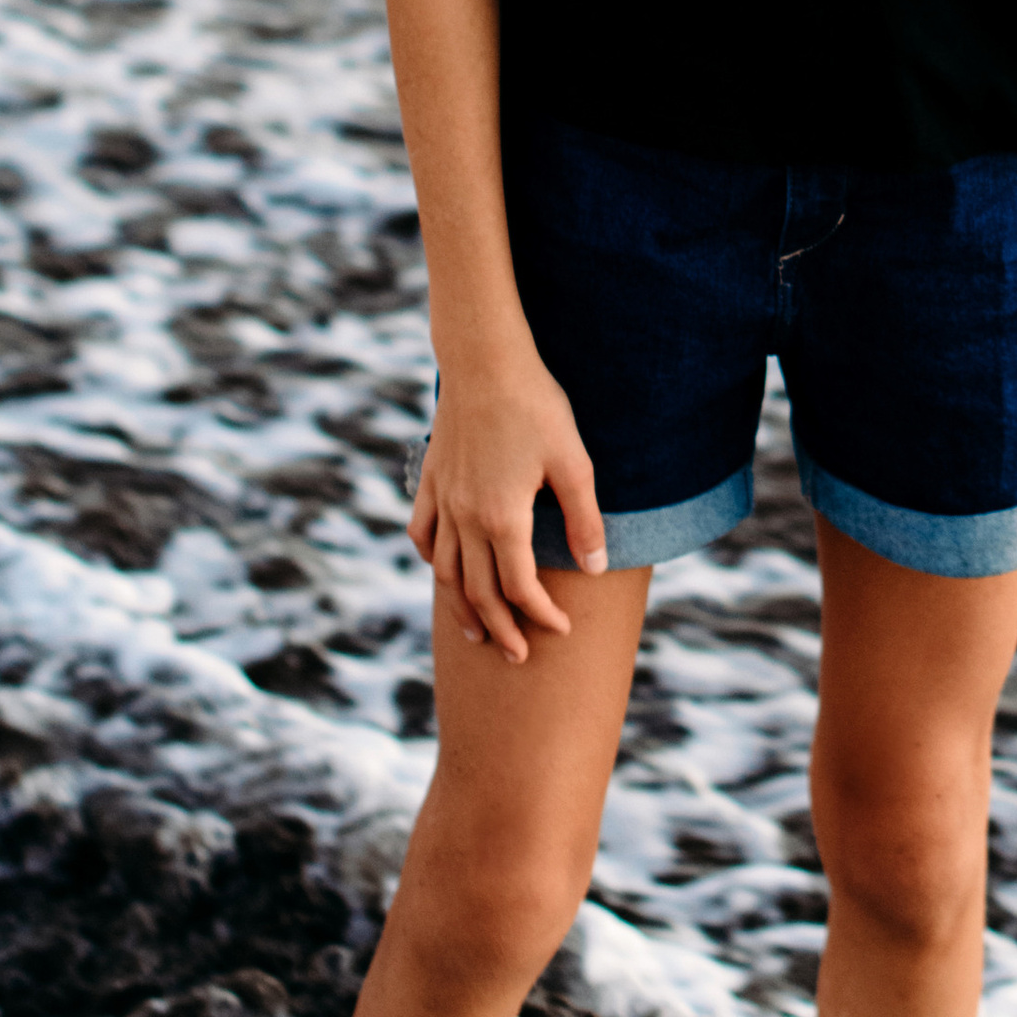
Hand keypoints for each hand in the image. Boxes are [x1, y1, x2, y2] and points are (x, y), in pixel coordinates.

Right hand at [409, 337, 605, 661]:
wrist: (484, 360)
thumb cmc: (536, 406)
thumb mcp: (573, 461)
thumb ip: (583, 519)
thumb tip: (595, 569)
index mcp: (502, 518)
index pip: (520, 588)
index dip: (541, 615)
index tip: (562, 629)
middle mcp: (465, 518)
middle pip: (478, 591)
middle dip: (502, 629)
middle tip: (519, 656)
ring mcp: (443, 500)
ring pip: (443, 571)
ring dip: (460, 607)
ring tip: (476, 632)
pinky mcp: (430, 478)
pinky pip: (422, 532)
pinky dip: (430, 558)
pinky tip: (439, 569)